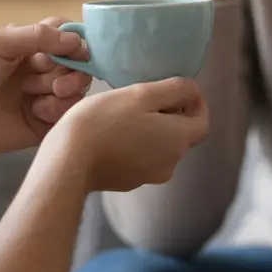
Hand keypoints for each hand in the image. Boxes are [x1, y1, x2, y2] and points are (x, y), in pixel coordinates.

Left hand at [0, 19, 93, 161]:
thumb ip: (38, 36)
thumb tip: (77, 41)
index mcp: (28, 46)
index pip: (66, 35)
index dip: (75, 42)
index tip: (73, 50)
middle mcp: (39, 69)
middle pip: (77, 62)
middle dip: (70, 70)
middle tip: (54, 82)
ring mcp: (42, 96)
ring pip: (77, 87)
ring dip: (63, 89)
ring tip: (37, 95)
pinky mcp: (44, 123)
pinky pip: (68, 113)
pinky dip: (57, 109)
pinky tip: (35, 111)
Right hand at [45, 78, 209, 192]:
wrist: (69, 160)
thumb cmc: (104, 120)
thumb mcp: (141, 94)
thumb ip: (174, 90)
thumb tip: (193, 91)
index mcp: (178, 140)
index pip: (203, 122)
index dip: (197, 104)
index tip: (180, 91)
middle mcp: (171, 163)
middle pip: (181, 135)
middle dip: (171, 115)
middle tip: (146, 98)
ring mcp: (149, 176)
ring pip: (160, 147)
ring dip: (152, 130)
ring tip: (126, 114)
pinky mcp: (129, 182)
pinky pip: (141, 159)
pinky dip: (135, 145)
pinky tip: (113, 134)